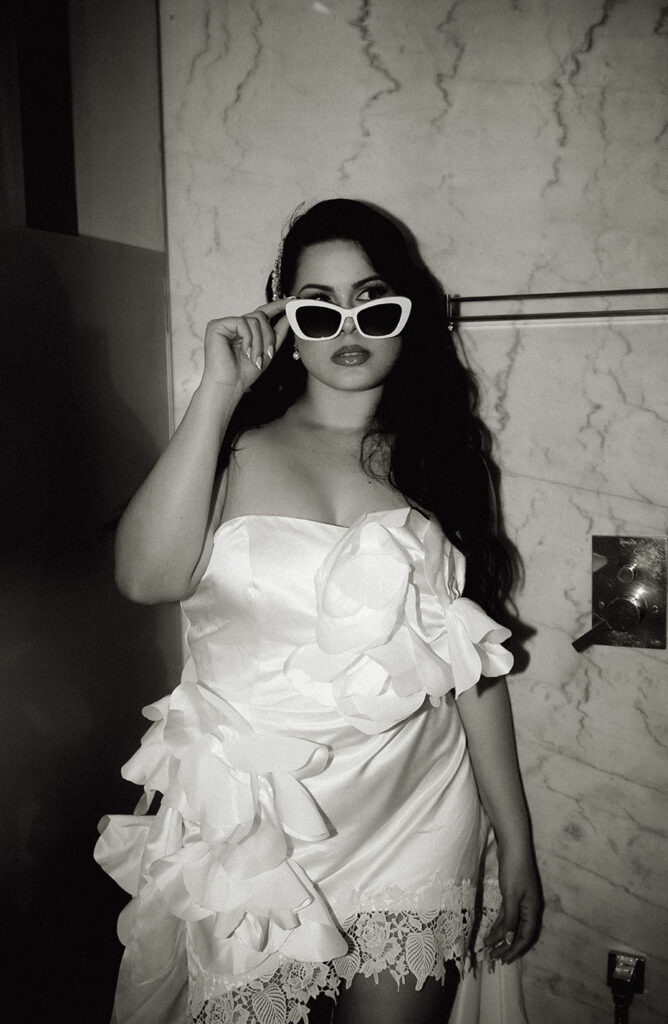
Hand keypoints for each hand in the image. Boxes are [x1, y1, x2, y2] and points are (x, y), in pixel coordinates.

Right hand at [202, 297, 291, 395]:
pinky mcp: (216, 326)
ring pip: (254, 319)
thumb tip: (289, 316)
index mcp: (244, 330)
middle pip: (260, 316)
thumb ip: (277, 333)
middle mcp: (234, 325)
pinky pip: (242, 322)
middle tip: (269, 354)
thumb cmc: (244, 373)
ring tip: (255, 357)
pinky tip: (245, 351)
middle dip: (269, 336)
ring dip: (260, 341)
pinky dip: (249, 339)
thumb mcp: (267, 351)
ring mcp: (225, 324)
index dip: (278, 305)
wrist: (229, 386)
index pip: (262, 313)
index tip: (293, 301)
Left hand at [485, 847, 541, 964]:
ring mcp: (521, 901)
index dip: (514, 950)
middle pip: (519, 933)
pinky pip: (507, 915)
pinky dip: (499, 924)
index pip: (525, 937)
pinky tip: (491, 931)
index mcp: (532, 910)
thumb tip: (508, 940)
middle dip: (506, 947)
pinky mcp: (513, 894)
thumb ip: (510, 919)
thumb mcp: (511, 896)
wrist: (513, 846)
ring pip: (511, 924)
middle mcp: (529, 908)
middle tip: (493, 958)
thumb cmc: (514, 870)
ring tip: (488, 948)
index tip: (503, 960)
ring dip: (501, 936)